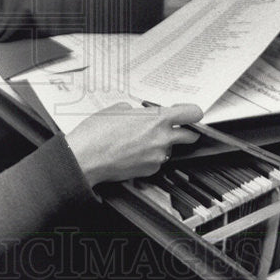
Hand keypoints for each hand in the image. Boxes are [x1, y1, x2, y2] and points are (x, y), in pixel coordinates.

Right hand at [65, 102, 203, 186]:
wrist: (86, 157)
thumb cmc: (97, 132)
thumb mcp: (117, 109)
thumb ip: (136, 111)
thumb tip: (139, 114)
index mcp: (157, 118)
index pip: (193, 113)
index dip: (192, 113)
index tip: (188, 114)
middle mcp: (162, 138)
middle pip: (190, 135)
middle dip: (183, 131)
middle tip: (171, 129)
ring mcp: (158, 156)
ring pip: (170, 149)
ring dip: (161, 145)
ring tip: (140, 141)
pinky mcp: (150, 170)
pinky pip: (157, 161)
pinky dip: (149, 157)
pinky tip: (133, 153)